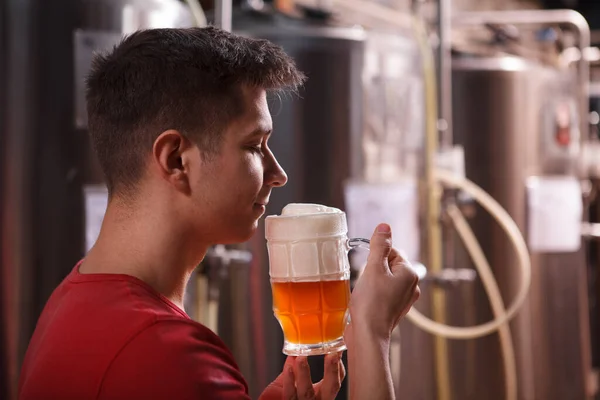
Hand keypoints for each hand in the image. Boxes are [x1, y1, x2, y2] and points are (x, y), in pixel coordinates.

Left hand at [258, 353, 345, 399]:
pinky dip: (289, 380)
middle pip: (330, 388)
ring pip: (307, 392)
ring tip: (301, 357)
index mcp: (321, 395)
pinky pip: (289, 394)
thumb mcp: (294, 385)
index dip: (338, 367)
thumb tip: (297, 350)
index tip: (336, 351)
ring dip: (304, 373)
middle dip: (332, 371)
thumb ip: (296, 370)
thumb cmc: (287, 396)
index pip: (335, 382)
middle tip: (332, 354)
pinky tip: (288, 367)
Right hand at [348, 223, 419, 339]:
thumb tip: (385, 226)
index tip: (367, 266)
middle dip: (373, 269)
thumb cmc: (371, 303)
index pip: (392, 251)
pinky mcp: (393, 309)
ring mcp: (403, 300)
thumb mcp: (373, 268)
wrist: (368, 335)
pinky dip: (372, 293)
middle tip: (366, 281)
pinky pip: (382, 293)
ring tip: (365, 292)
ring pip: (384, 279)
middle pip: (388, 264)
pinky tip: (365, 301)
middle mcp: (411, 286)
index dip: (376, 255)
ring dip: (371, 281)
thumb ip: (379, 245)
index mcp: (410, 274)